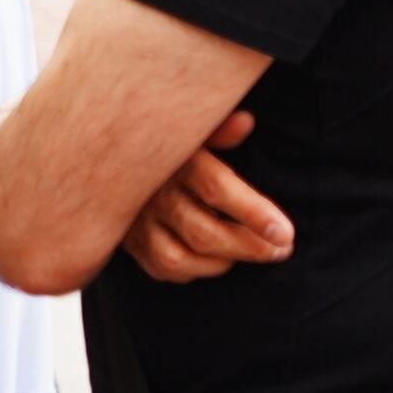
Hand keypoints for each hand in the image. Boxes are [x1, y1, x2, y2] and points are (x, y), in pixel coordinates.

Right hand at [117, 110, 294, 284]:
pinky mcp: (128, 243)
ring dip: (224, 263)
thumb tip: (245, 122)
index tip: (286, 233)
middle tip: (282, 249)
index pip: (215, 187)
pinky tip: (215, 258)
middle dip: (250, 247)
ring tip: (250, 252)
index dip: (253, 213)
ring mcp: (136, 221)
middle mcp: (151, 193)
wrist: (106, 152)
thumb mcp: (190, 129)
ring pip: (181, 258)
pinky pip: (165, 269)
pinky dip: (195, 270)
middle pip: (204, 233)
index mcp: (173, 159)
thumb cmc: (167, 142)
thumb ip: (218, 129)